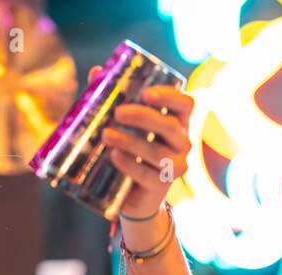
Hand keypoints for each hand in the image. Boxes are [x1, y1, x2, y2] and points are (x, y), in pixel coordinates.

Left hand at [87, 65, 193, 219]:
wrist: (132, 195)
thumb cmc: (129, 152)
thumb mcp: (122, 126)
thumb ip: (111, 99)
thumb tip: (96, 72)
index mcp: (176, 123)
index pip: (185, 104)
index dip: (169, 96)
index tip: (146, 93)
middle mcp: (182, 144)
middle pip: (170, 126)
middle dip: (143, 117)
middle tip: (117, 113)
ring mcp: (175, 167)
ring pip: (157, 151)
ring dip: (130, 141)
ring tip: (106, 135)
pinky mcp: (161, 187)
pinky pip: (147, 174)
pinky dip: (129, 164)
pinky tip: (114, 156)